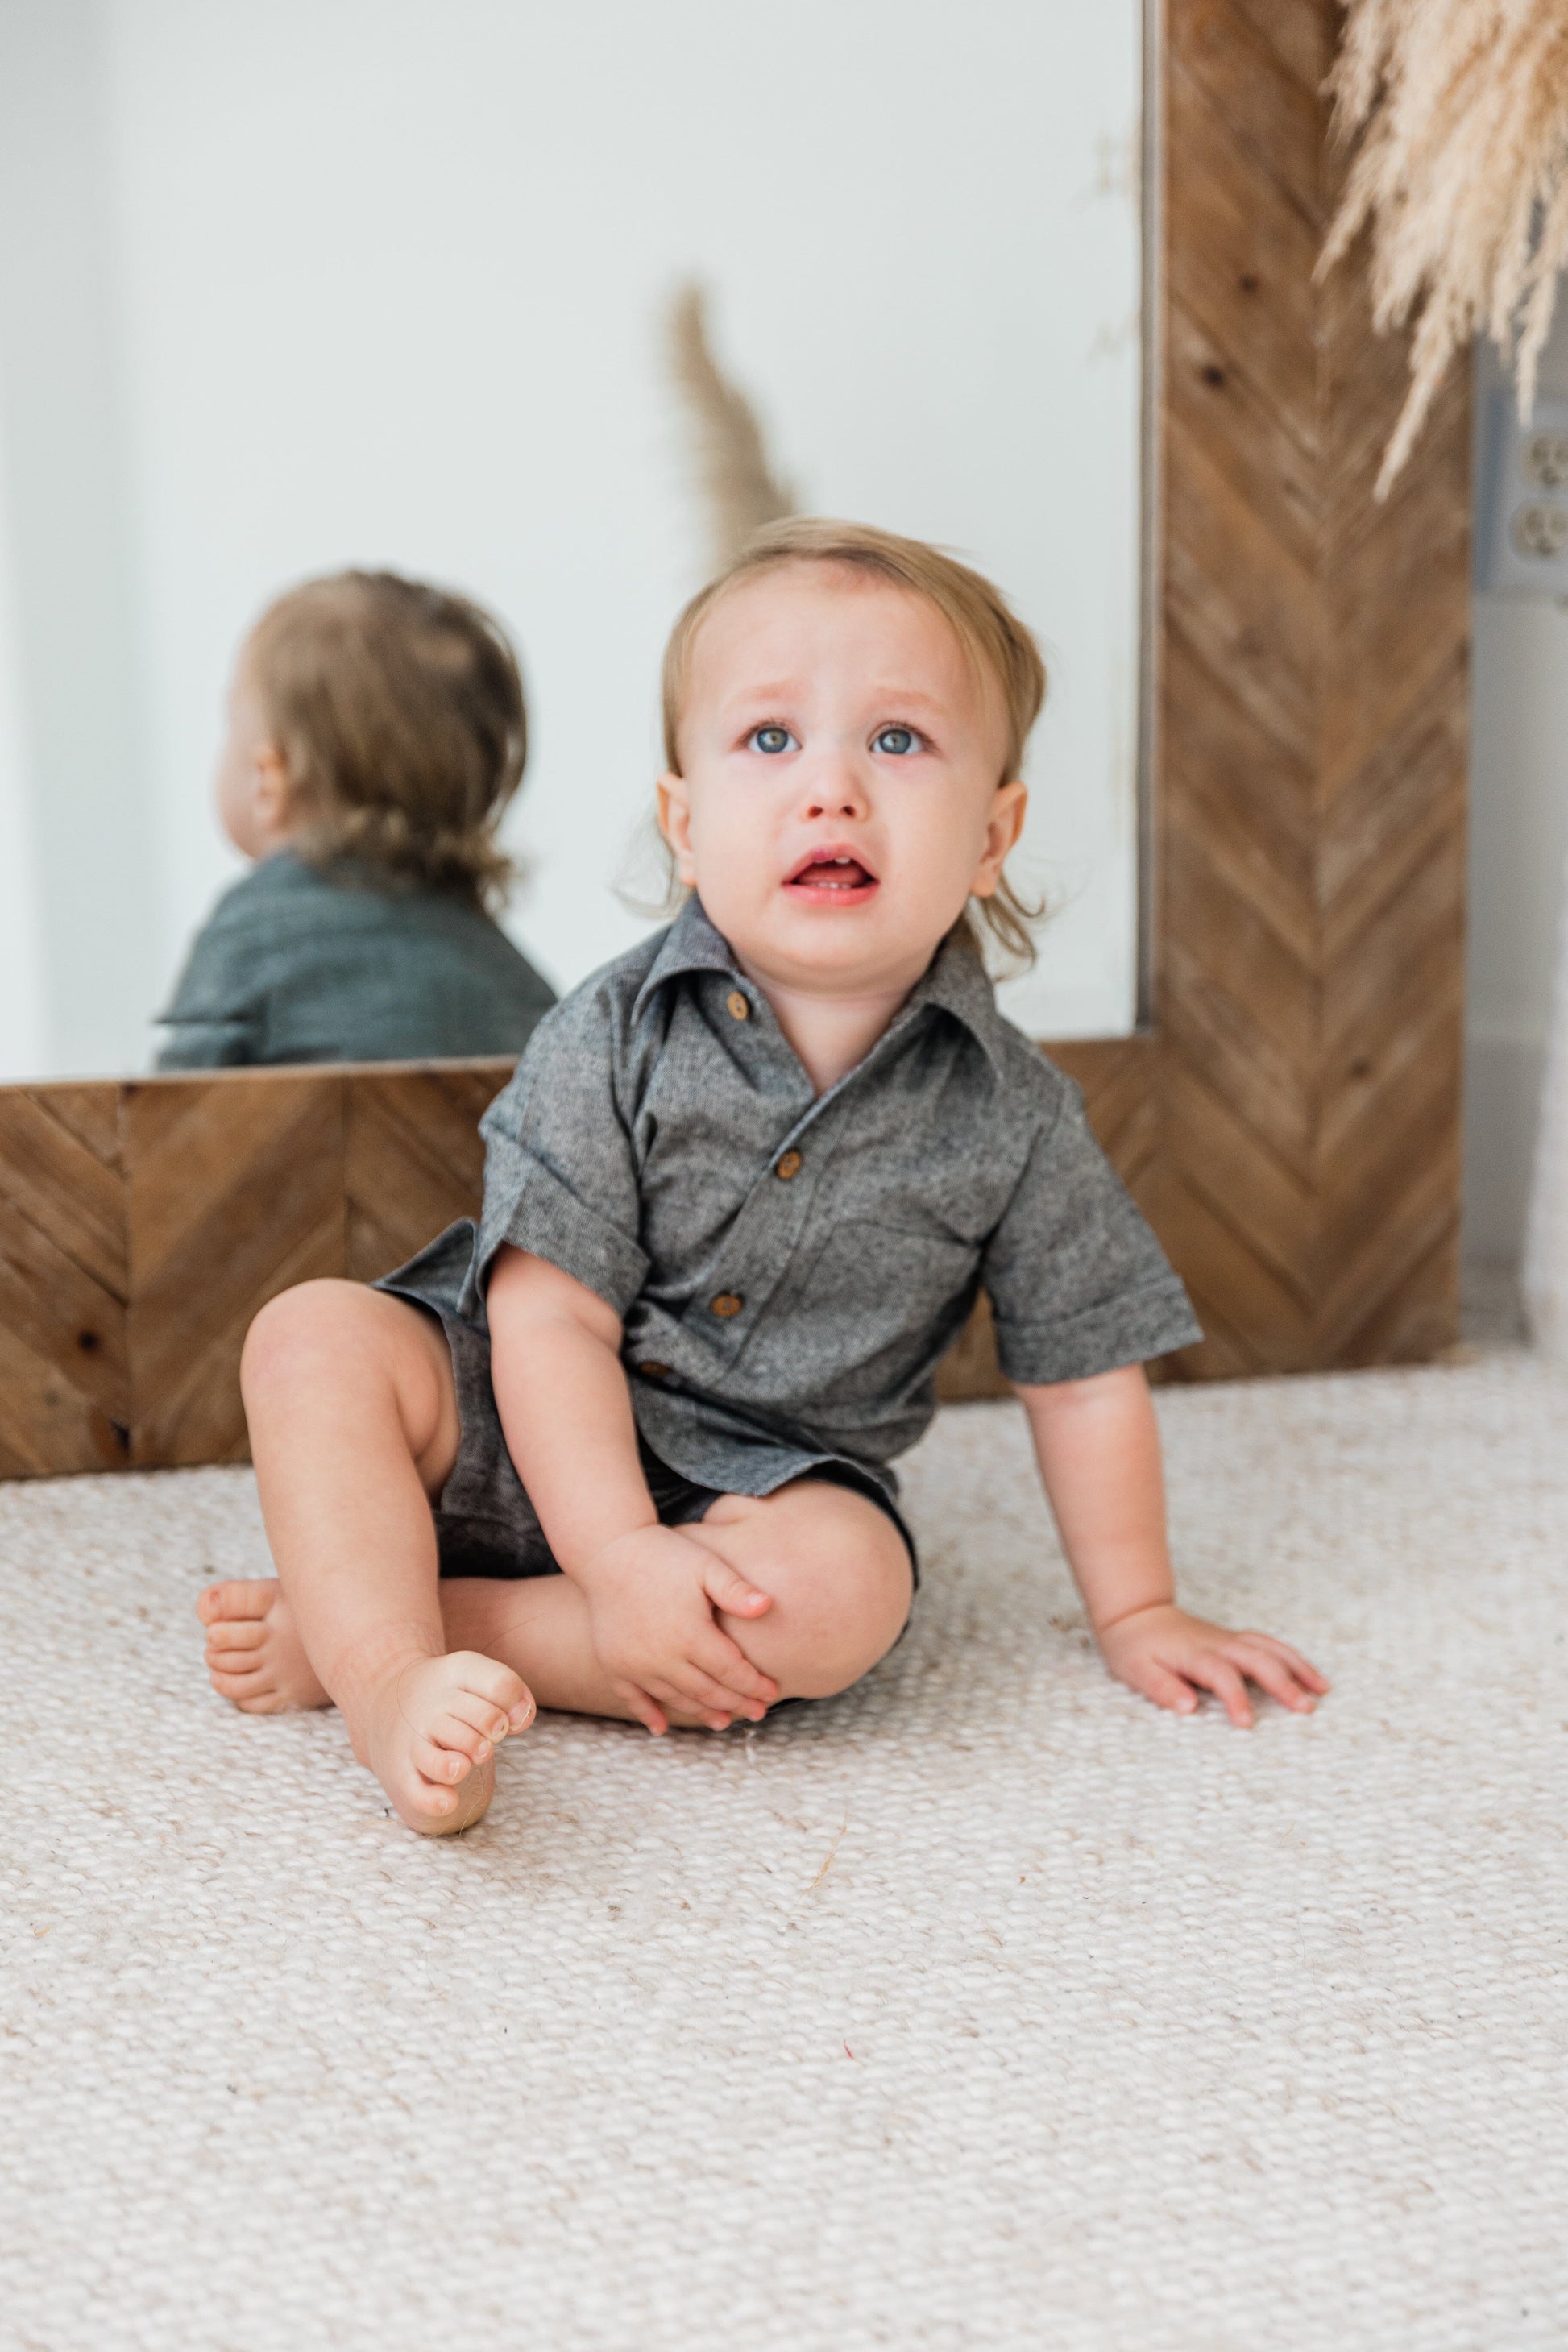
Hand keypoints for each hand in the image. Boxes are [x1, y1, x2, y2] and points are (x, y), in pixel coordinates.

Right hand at [576, 1524, 778, 1734]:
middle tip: (757, 1713)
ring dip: (701, 1713)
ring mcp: (635, 1665)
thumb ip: (735, 1589)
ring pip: (676, 1699)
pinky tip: (661, 1727)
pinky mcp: (614, 1664)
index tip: (771, 1692)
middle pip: (707, 1692)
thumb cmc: (665, 1554)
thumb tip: (767, 1606)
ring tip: (722, 1721)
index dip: (753, 1685)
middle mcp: (662, 1658)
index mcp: (690, 1635)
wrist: (609, 1551)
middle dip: (736, 1704)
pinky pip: (633, 1699)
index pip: (731, 1672)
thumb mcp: (706, 1565)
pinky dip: (649, 1714)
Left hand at [1096, 1601, 1328, 1727]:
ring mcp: (1229, 1640)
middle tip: (1305, 1709)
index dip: (1235, 1698)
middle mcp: (1217, 1644)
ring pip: (1269, 1648)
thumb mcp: (1136, 1670)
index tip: (1247, 1724)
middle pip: (1256, 1658)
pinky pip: (1270, 1646)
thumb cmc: (1135, 1648)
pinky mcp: (1236, 1641)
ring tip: (1322, 1691)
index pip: (1219, 1675)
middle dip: (1282, 1683)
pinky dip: (1293, 1659)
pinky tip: (1311, 1678)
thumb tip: (1188, 1707)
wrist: (1137, 1614)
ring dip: (1297, 1667)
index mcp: (1193, 1653)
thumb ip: (1161, 1688)